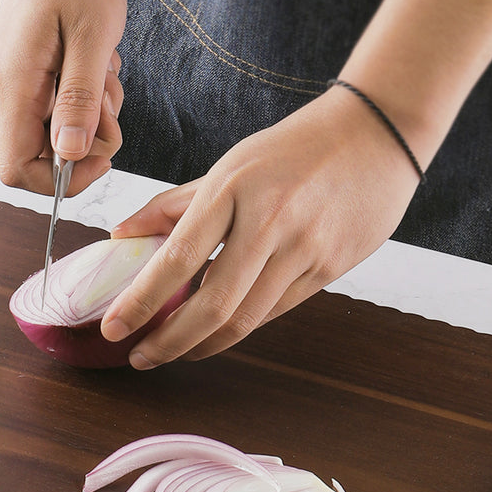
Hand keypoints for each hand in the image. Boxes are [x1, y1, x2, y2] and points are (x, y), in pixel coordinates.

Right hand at [0, 0, 126, 195]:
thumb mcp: (93, 38)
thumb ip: (80, 101)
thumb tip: (69, 156)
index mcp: (14, 88)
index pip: (17, 171)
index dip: (62, 180)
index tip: (101, 153)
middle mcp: (1, 94)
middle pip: (41, 155)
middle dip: (87, 138)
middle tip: (110, 91)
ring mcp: (8, 85)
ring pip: (53, 131)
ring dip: (90, 112)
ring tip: (104, 65)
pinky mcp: (20, 75)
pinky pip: (53, 107)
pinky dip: (81, 95)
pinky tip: (93, 59)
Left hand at [100, 84, 421, 365]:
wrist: (376, 134)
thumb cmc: (291, 150)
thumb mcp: (227, 166)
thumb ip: (172, 205)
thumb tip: (121, 236)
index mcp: (232, 189)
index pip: (178, 257)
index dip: (142, 300)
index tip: (114, 327)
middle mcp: (269, 222)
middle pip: (213, 304)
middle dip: (170, 341)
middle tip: (139, 356)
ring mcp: (305, 248)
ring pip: (247, 318)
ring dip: (203, 344)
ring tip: (173, 352)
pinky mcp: (331, 268)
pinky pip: (276, 311)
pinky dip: (241, 326)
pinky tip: (217, 332)